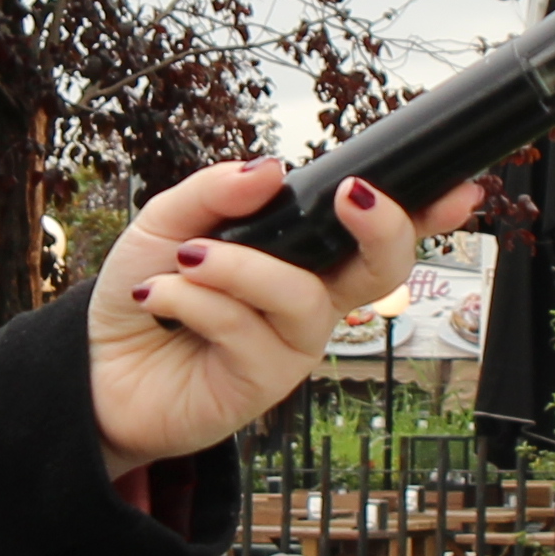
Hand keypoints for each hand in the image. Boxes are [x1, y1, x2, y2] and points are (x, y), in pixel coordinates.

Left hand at [84, 158, 486, 479]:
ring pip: (301, 298)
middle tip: (352, 196)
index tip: (460, 187)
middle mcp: (310, 304)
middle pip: (382, 272)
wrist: (94, 369)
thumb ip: (216, 192)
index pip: (373, 235)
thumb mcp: (168, 223)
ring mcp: (290, 349)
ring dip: (241, 268)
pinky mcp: (260, 387)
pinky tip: (162, 300)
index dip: (426, 214)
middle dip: (382, 229)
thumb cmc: (145, 293)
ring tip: (187, 260)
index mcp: (301, 260)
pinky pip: (245, 332)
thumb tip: (274, 168)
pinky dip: (196, 301)